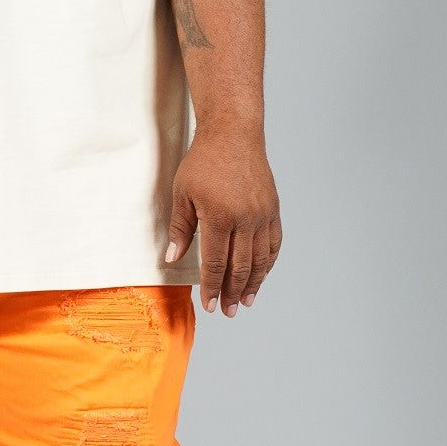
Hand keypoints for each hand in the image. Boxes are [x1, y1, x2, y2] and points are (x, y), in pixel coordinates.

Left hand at [165, 126, 281, 315]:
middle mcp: (245, 219)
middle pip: (240, 266)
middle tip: (226, 310)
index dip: (212, 287)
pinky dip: (268, 264)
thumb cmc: (203, 161)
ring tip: (244, 301)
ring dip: (253, 284)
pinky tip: (261, 275)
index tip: (209, 304)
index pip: (216, 262)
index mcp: (219, 216)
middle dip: (232, 292)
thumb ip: (180, 228)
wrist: (233, 134)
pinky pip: (273, 244)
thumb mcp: (182, 192)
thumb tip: (173, 258)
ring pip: (260, 260)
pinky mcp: (273, 209)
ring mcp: (263, 214)